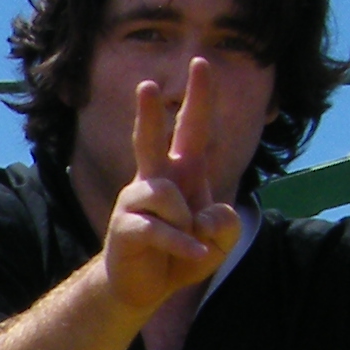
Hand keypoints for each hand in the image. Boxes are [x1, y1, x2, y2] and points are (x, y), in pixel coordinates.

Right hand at [100, 60, 242, 316]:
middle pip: (150, 140)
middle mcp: (155, 180)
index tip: (201, 63)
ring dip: (187, 225)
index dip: (200, 97)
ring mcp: (136, 202)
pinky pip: (159, 228)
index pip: (193, 129)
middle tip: (146, 84)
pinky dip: (181, 244)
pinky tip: (193, 253)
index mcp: (182, 174)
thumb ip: (225, 223)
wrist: (144, 287)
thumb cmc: (182, 255)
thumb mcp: (220, 241)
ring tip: (189, 244)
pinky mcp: (124, 226)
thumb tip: (201, 215)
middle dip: (147, 113)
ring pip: (166, 195)